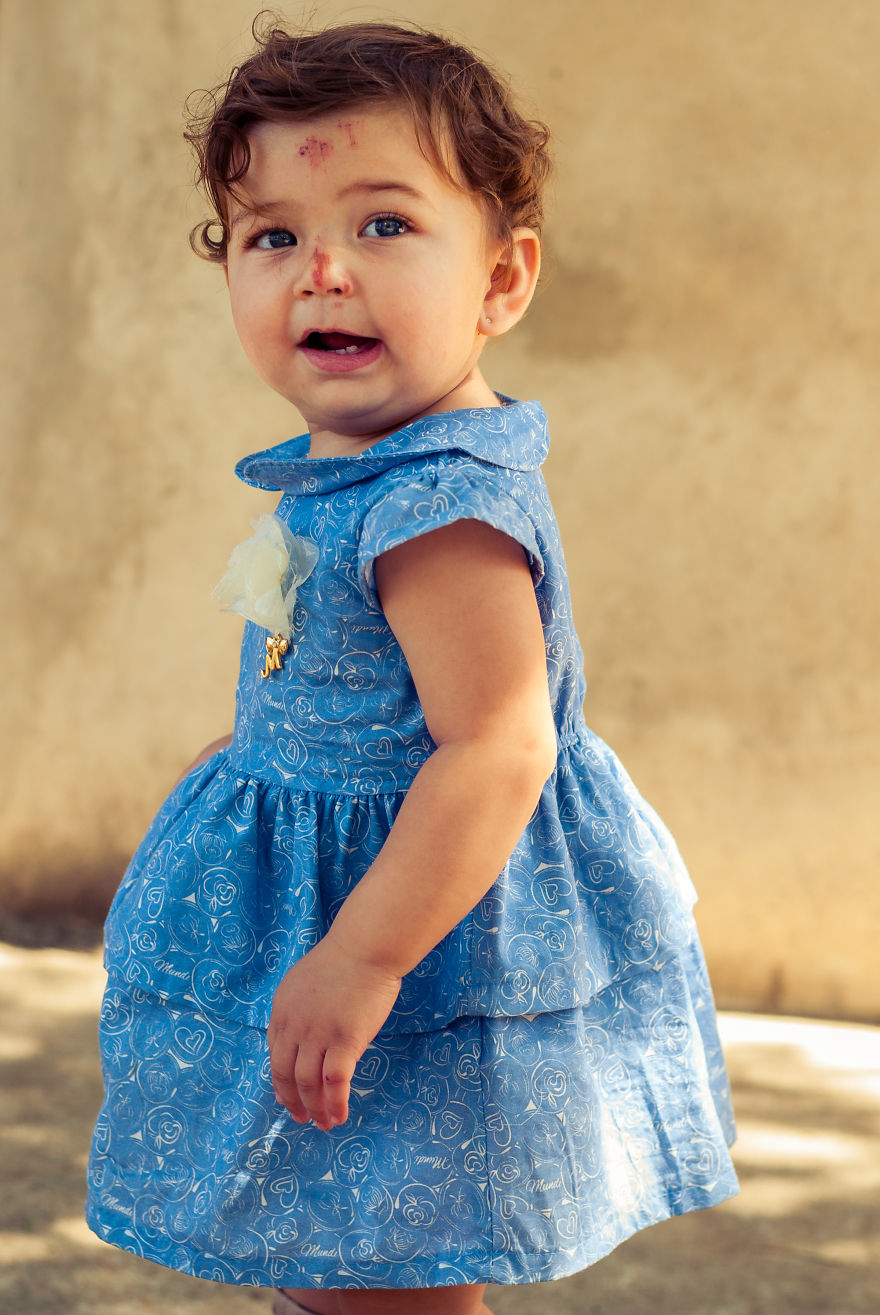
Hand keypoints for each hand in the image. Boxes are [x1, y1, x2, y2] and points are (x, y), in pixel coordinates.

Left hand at [267, 936, 401, 1129]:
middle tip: (302, 1119)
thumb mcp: (306, 983)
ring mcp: (318, 1035)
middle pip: (287, 1074)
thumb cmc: (343, 961)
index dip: (281, 1082)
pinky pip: (336, 1082)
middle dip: (293, 1102)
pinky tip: (341, 1115)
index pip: (276, 1055)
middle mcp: (294, 1026)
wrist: (365, 949)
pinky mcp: (344, 1041)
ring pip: (309, 1083)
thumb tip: (304, 1041)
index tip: (286, 1098)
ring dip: (315, 1109)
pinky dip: (336, 1103)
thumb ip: (300, 1011)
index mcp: (282, 1011)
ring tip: (324, 1124)